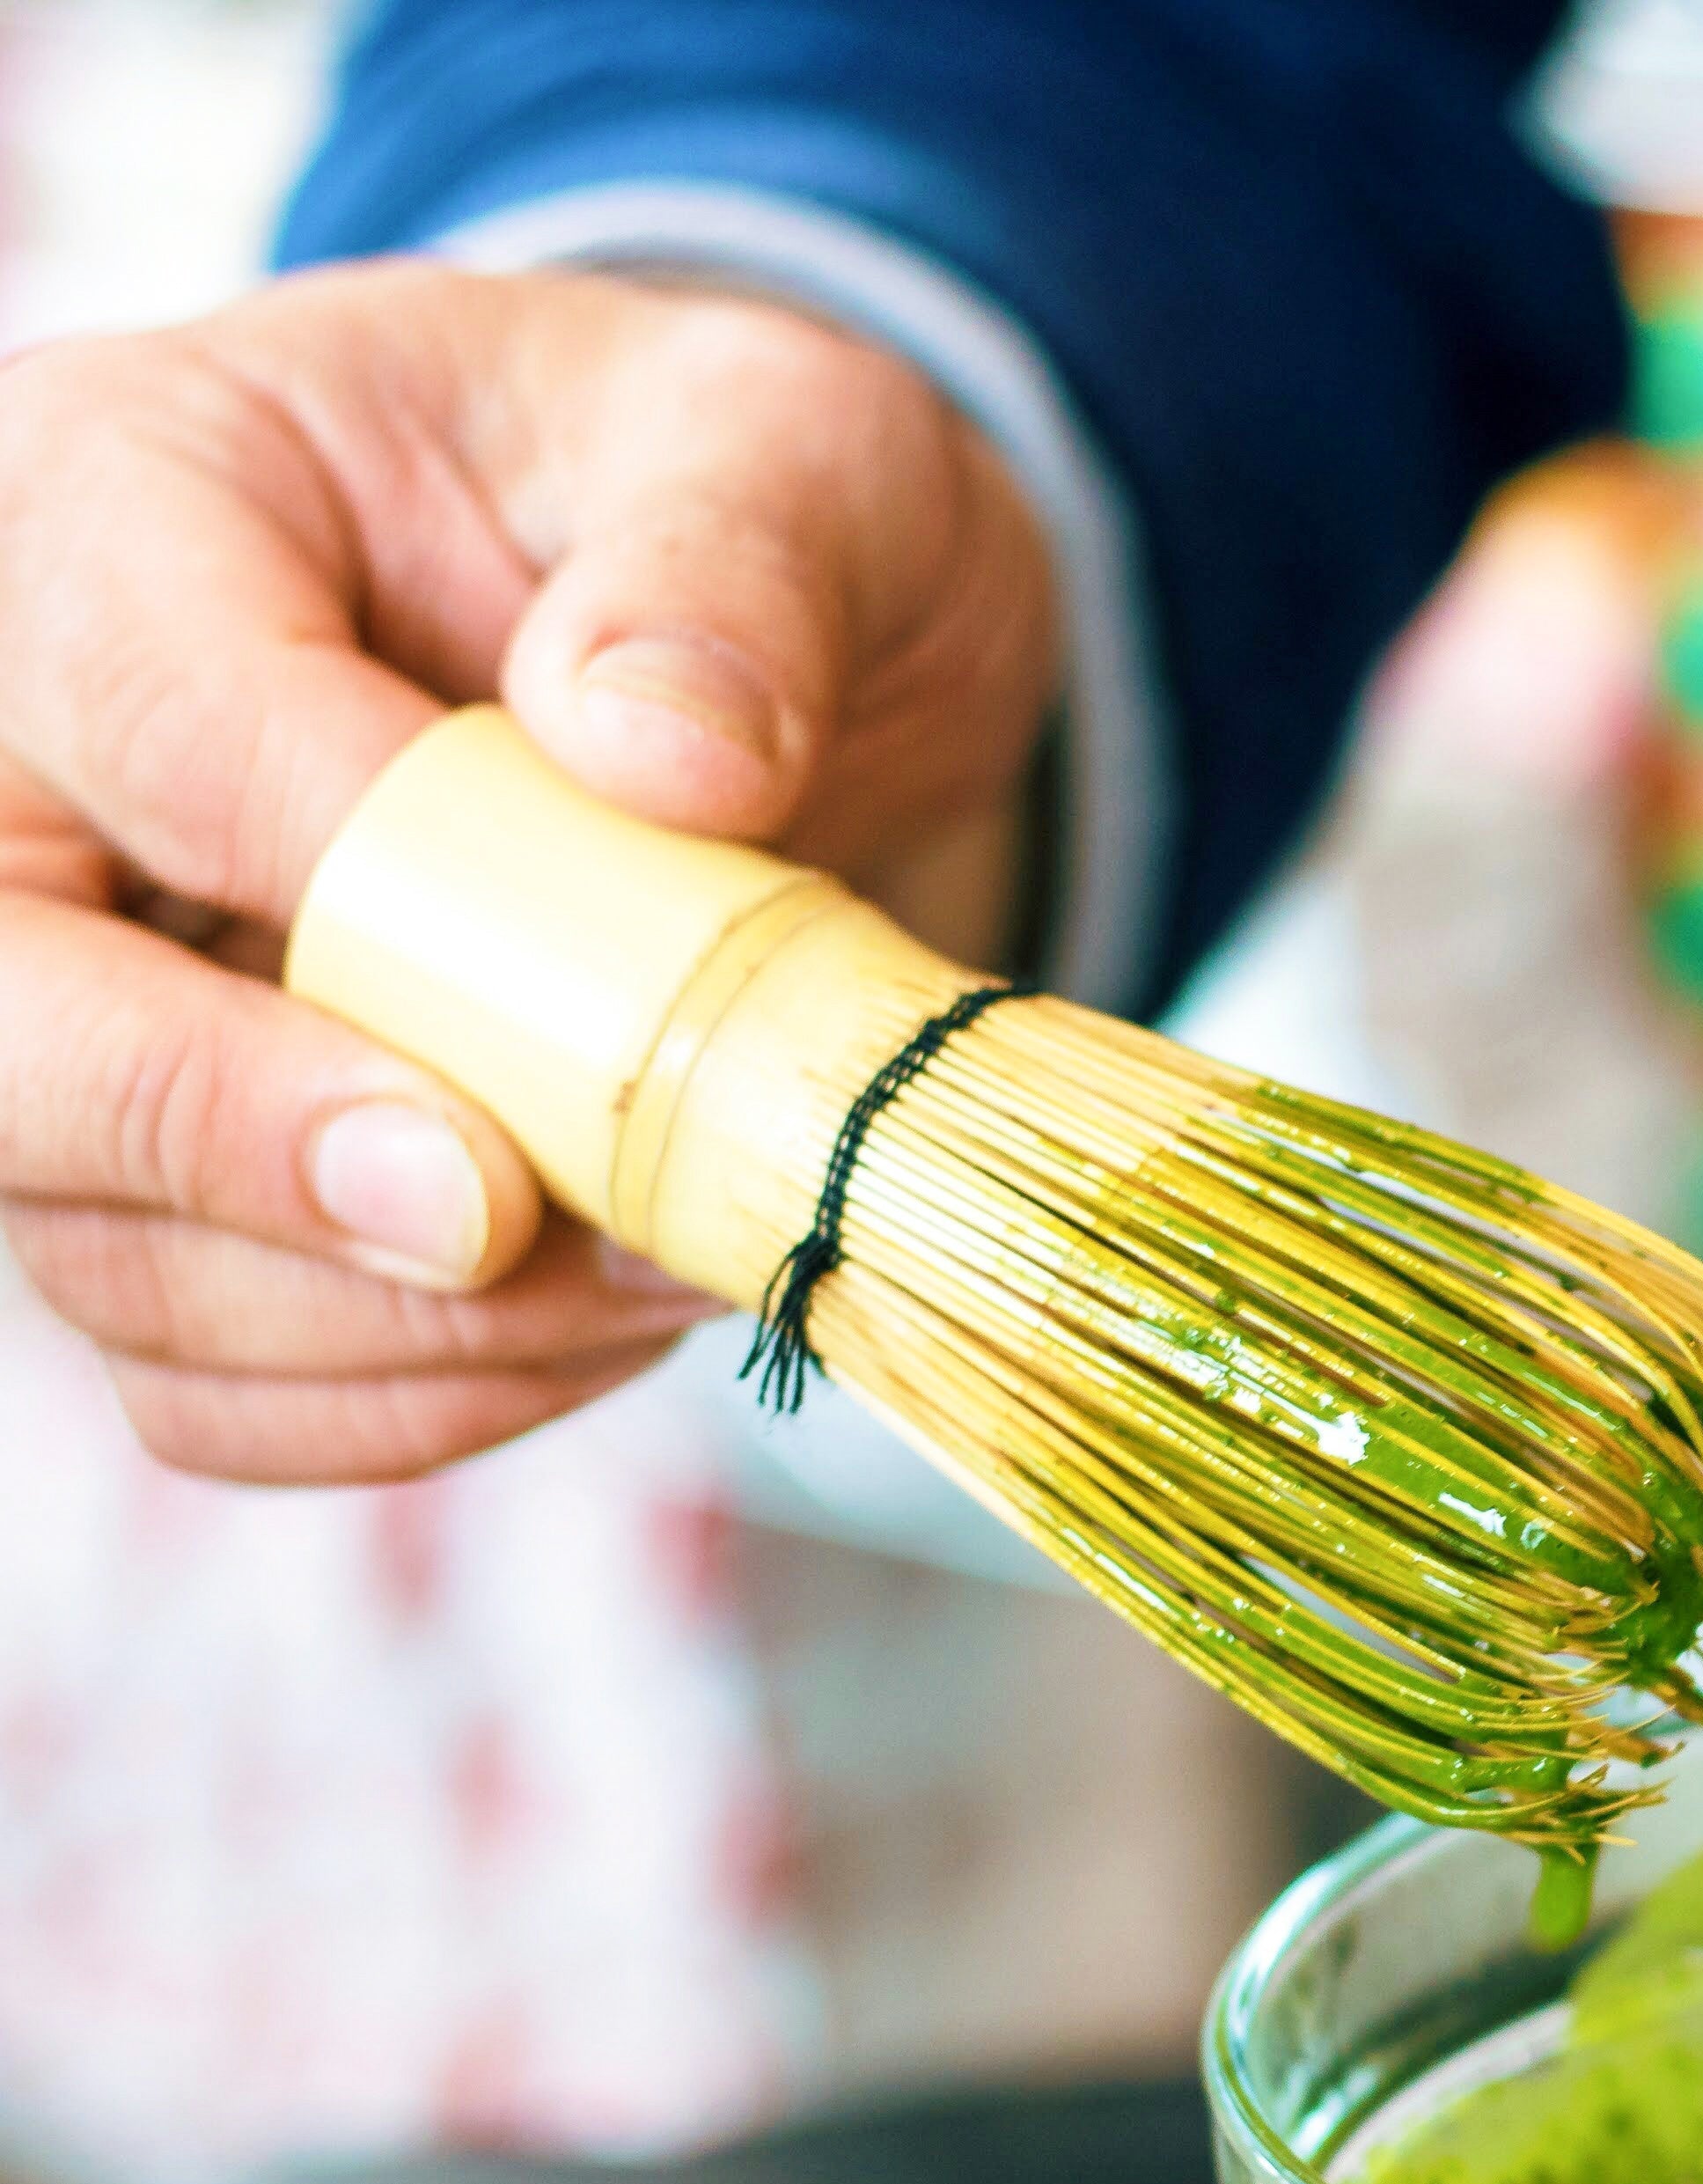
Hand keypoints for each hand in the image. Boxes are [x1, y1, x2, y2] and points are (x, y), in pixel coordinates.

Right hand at [0, 259, 1058, 1482]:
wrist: (802, 661)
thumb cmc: (754, 514)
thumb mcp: (801, 450)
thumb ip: (739, 566)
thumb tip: (664, 750)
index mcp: (127, 496)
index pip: (147, 711)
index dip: (328, 877)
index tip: (537, 1020)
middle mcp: (26, 764)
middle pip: (2, 1020)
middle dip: (241, 1144)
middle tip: (499, 1219)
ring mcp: (80, 999)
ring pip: (106, 1242)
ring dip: (398, 1313)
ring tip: (668, 1260)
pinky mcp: (176, 1188)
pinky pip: (213, 1373)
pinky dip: (420, 1392)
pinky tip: (611, 1318)